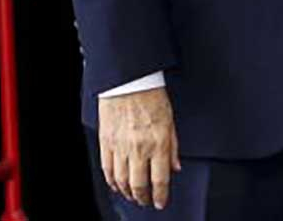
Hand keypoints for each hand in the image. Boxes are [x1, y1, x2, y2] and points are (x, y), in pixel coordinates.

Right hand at [99, 88, 181, 209]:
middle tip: (146, 201)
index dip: (160, 196)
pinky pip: (107, 169)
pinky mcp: (106, 142)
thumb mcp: (170, 121)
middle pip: (139, 185)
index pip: (160, 179)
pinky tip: (116, 185)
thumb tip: (175, 167)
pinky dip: (111, 181)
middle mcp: (139, 148)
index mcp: (158, 142)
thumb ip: (173, 147)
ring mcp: (120, 146)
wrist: (129, 81)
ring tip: (132, 196)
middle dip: (144, 198)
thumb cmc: (152, 96)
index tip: (161, 202)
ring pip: (121, 181)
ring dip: (127, 193)